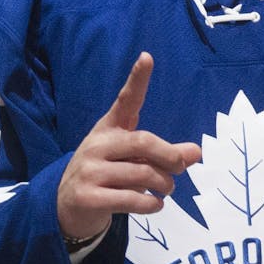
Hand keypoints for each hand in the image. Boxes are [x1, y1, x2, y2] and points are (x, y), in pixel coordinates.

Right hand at [56, 53, 201, 241]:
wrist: (67, 206)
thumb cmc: (107, 174)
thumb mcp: (132, 159)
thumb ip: (164, 154)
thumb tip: (196, 152)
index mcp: (108, 128)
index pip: (125, 101)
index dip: (137, 80)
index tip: (147, 57)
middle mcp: (97, 145)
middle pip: (143, 142)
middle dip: (169, 156)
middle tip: (180, 168)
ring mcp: (90, 171)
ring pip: (141, 174)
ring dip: (163, 185)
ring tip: (165, 189)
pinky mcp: (89, 197)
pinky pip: (131, 199)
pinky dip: (151, 205)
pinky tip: (156, 205)